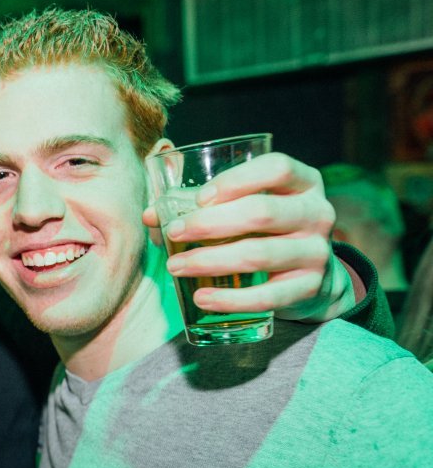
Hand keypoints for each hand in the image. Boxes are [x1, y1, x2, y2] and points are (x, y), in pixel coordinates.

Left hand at [142, 153, 354, 322]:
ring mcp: (317, 252)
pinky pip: (267, 296)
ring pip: (259, 254)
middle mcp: (317, 212)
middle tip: (174, 233)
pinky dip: (230, 299)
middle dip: (210, 223)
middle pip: (262, 211)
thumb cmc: (265, 233)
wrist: (312, 277)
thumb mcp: (244, 211)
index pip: (277, 168)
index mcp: (302, 183)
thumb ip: (199, 207)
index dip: (236, 180)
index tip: (199, 198)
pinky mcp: (310, 288)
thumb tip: (151, 215)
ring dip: (210, 261)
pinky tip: (201, 298)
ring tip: (175, 267)